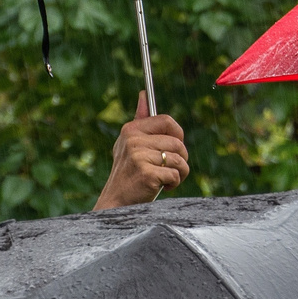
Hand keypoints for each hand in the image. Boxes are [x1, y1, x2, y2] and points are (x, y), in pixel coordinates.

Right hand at [92, 92, 189, 209]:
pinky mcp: (146, 173)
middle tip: (169, 169)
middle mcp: (133, 140)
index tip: (173, 148)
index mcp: (130, 130)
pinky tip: (161, 187)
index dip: (177, 135)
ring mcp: (138, 156)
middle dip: (181, 159)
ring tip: (165, 179)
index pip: (167, 121)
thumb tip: (143, 95)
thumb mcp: (129, 145)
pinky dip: (173, 184)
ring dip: (179, 173)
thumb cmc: (128, 174)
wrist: (116, 203)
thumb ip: (140, 121)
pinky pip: (175, 174)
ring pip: (179, 159)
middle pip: (177, 143)